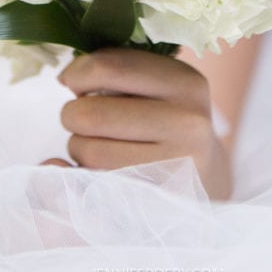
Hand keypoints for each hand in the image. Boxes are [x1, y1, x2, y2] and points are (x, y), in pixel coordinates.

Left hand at [55, 48, 231, 198]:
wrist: (206, 178)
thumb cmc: (165, 121)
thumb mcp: (158, 84)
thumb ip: (114, 70)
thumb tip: (65, 77)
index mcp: (185, 83)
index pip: (109, 67)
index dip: (78, 72)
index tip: (74, 82)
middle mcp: (186, 123)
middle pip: (91, 114)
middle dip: (74, 115)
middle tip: (85, 120)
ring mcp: (174, 167)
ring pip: (89, 152)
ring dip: (79, 149)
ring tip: (99, 146)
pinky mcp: (155, 204)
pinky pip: (92, 189)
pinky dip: (76, 178)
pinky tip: (91, 173)